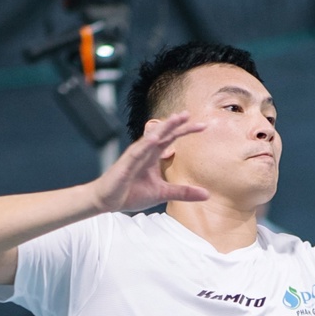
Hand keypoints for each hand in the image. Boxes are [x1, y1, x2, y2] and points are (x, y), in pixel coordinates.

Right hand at [92, 114, 208, 211]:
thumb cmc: (131, 193)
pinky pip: (136, 152)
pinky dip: (145, 144)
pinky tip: (154, 138)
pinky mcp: (125, 164)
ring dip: (163, 128)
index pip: (171, 138)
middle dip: (176, 123)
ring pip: (150, 138)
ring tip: (175, 118)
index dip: (185, 131)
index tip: (204, 126)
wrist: (107, 201)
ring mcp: (134, 156)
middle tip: (189, 114)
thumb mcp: (162, 193)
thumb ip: (183, 192)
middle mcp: (145, 151)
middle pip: (163, 133)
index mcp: (153, 155)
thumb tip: (207, 194)